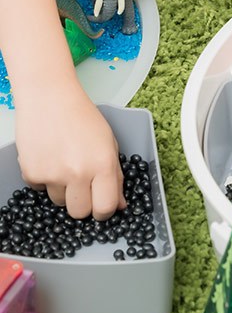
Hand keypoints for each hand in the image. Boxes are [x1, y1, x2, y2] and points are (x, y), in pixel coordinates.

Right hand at [16, 84, 123, 219]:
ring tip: (65, 162)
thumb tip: (120, 205)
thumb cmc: (83, 117)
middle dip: (83, 203)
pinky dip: (45, 179)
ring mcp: (52, 175)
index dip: (104, 210)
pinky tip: (50, 157)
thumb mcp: (109, 143)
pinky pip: (40, 190)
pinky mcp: (31, 175)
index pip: (105, 207)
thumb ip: (115, 175)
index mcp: (103, 164)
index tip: (102, 205)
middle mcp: (78, 173)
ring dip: (63, 190)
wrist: (50, 99)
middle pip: (80, 212)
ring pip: (59, 202)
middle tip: (82, 185)